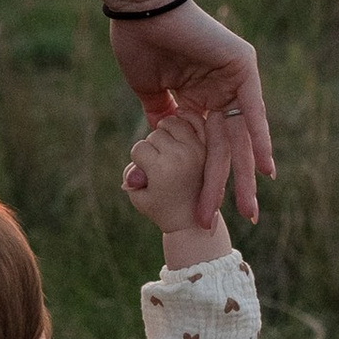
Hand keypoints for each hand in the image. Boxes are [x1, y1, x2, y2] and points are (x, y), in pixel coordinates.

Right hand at [108, 0, 273, 226]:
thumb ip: (161, 115)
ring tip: (248, 209)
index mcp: (199, 94)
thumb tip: (161, 138)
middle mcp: (221, 88)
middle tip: (244, 220)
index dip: (208, 177)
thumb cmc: (138, 40)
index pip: (209, 144)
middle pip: (229, 146)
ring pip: (240, 136)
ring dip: (243, 174)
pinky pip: (253, 110)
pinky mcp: (242, 67)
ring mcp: (234, 78)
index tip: (206, 209)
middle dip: (232, 185)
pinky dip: (259, 139)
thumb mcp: (148, 89)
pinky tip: (265, 170)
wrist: (140, 6)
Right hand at [121, 113, 229, 266]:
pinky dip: (186, 117)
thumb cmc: (161, 209)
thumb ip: (130, 174)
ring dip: (166, 131)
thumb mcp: (138, 196)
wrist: (192, 220)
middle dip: (152, 146)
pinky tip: (180, 118)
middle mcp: (180, 156)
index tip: (145, 173)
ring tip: (167, 144)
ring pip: (173, 123)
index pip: (140, 148)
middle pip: (156, 134)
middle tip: (158, 162)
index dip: (138, 160)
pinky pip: (195, 121)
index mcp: (162, 169)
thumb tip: (139, 156)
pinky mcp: (208, 145)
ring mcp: (197, 149)